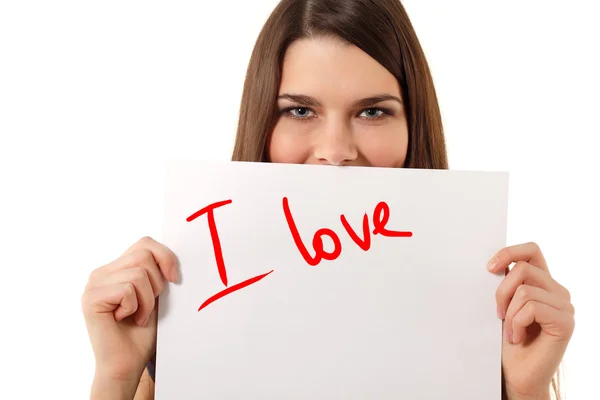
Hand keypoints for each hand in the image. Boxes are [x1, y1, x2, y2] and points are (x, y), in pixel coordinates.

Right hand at [81, 236, 177, 396]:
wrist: (128, 363)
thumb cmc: (143, 332)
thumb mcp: (156, 294)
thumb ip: (157, 271)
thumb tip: (176, 253)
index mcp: (117, 268)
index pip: (145, 243)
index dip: (165, 257)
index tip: (175, 279)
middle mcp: (102, 272)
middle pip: (143, 255)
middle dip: (156, 283)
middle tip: (147, 306)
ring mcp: (94, 284)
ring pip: (138, 273)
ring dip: (147, 300)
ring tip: (137, 315)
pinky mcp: (91, 298)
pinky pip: (127, 289)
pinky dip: (135, 307)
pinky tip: (125, 319)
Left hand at [488, 242, 574, 399]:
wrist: (517, 375)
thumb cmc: (509, 340)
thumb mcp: (504, 305)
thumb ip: (507, 283)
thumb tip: (493, 264)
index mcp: (544, 283)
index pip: (531, 250)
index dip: (509, 252)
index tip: (489, 268)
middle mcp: (558, 291)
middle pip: (523, 268)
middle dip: (501, 291)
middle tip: (498, 314)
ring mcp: (565, 307)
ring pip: (524, 290)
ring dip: (509, 314)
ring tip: (510, 332)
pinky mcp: (565, 323)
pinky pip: (531, 308)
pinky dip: (516, 324)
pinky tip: (518, 338)